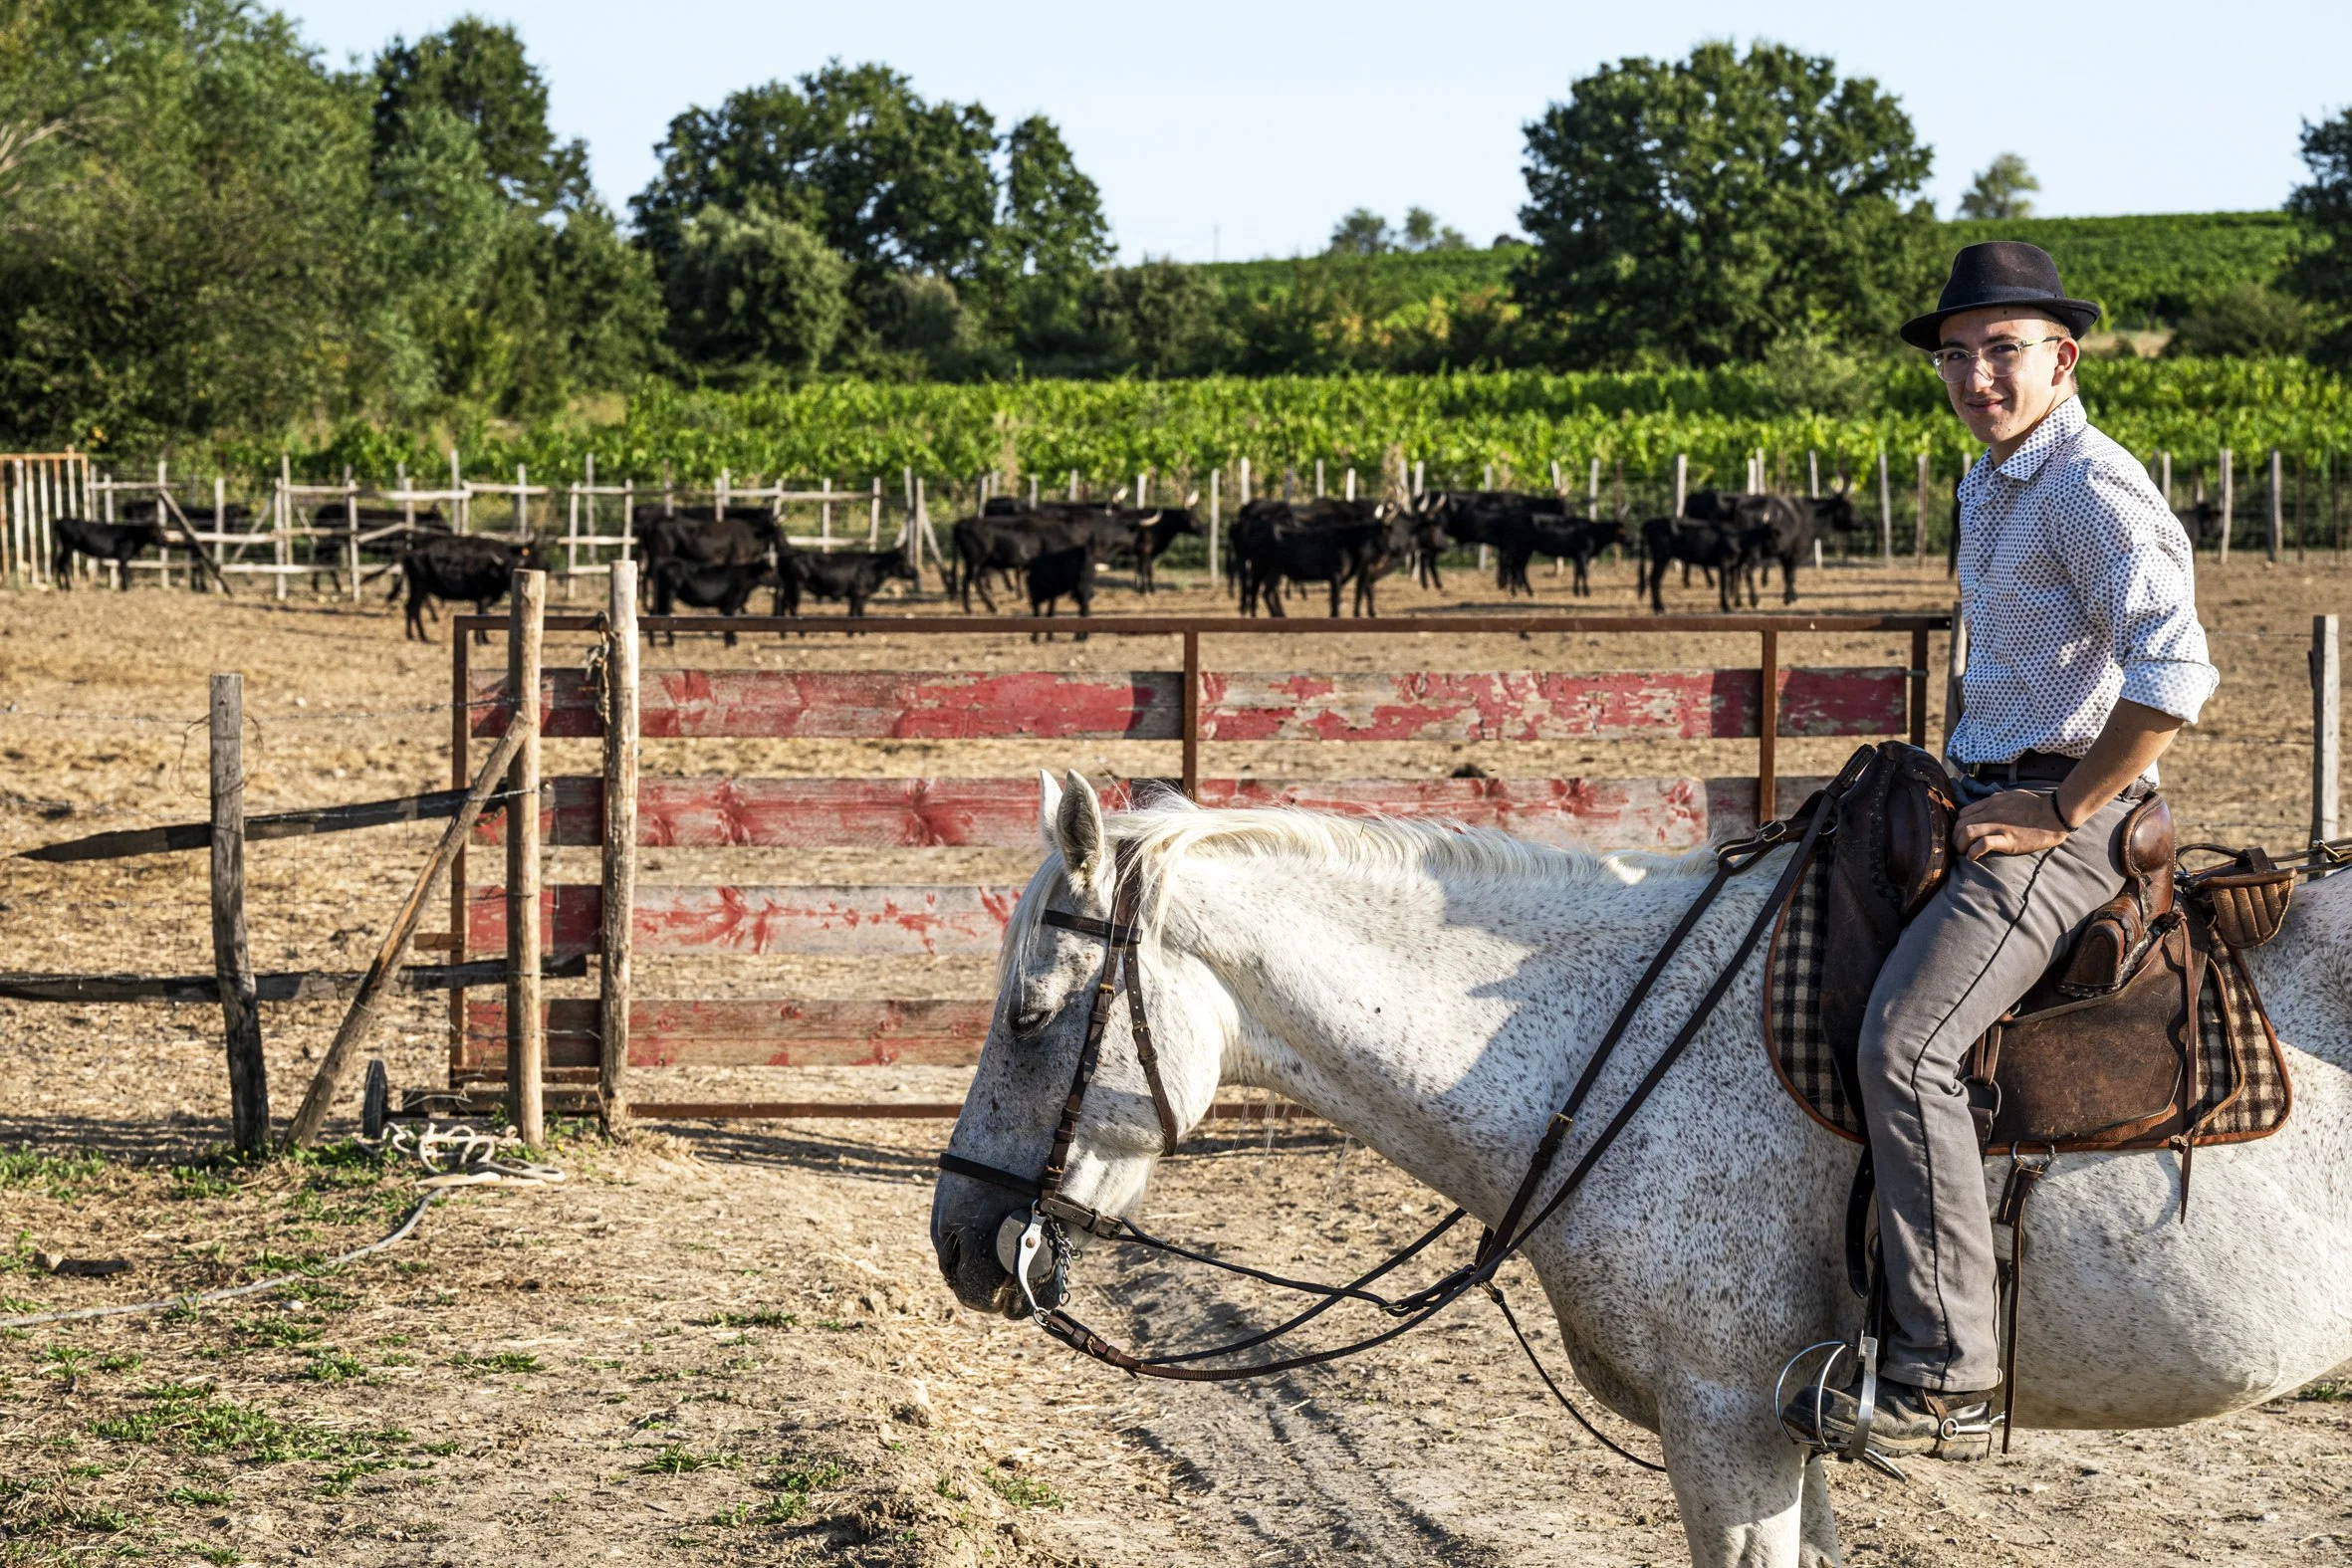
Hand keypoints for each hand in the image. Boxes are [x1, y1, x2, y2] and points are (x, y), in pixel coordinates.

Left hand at [1953, 790, 2068, 860]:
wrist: (2055, 814)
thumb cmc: (2035, 805)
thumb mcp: (2010, 796)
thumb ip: (1995, 802)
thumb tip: (1984, 808)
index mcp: (1991, 802)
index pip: (1963, 813)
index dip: (1958, 825)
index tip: (1961, 835)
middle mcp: (1992, 812)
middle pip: (1961, 824)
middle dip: (1955, 837)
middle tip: (1959, 847)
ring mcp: (1999, 826)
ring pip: (1967, 832)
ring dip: (1961, 845)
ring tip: (1964, 853)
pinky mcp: (2008, 839)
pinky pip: (1983, 844)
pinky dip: (1973, 852)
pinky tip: (1973, 857)